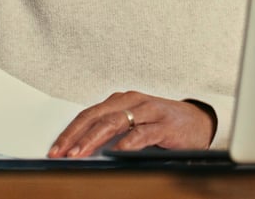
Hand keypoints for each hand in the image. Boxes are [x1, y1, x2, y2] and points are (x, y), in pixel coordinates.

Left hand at [47, 91, 216, 157]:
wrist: (199, 122)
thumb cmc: (162, 124)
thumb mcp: (134, 124)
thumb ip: (112, 132)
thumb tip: (81, 150)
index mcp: (121, 101)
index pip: (88, 114)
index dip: (70, 131)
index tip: (56, 148)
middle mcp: (132, 101)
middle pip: (96, 116)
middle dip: (75, 136)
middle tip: (61, 153)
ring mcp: (148, 111)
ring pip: (114, 122)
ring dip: (93, 139)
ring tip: (80, 154)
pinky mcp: (164, 125)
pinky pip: (142, 133)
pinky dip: (127, 143)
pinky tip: (116, 152)